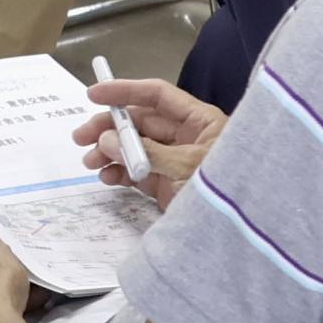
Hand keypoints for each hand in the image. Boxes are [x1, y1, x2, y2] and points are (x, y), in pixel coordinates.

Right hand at [73, 76, 223, 209]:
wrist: (241, 230)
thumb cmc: (225, 189)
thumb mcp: (186, 165)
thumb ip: (146, 151)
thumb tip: (106, 140)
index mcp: (199, 121)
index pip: (157, 96)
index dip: (125, 91)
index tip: (94, 95)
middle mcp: (185, 137)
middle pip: (140, 123)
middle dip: (109, 128)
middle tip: (81, 137)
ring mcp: (174, 161)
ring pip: (134, 148)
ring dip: (110, 152)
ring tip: (90, 162)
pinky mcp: (167, 184)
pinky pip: (137, 172)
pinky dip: (120, 173)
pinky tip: (107, 178)